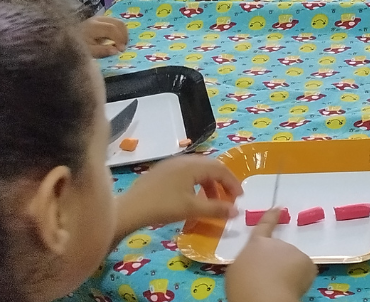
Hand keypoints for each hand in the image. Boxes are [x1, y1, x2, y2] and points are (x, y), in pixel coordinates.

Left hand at [81, 15, 128, 57]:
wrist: (68, 39)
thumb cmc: (78, 46)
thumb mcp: (88, 51)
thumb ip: (102, 51)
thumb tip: (116, 51)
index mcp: (93, 26)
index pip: (112, 29)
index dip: (120, 38)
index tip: (121, 50)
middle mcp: (98, 19)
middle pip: (118, 23)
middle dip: (124, 36)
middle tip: (123, 47)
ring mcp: (100, 18)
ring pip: (118, 22)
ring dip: (123, 33)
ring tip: (121, 44)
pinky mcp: (102, 19)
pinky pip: (115, 22)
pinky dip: (119, 31)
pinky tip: (117, 40)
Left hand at [117, 155, 241, 233]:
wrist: (130, 209)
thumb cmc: (163, 207)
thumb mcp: (192, 209)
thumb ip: (216, 209)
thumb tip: (237, 211)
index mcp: (194, 165)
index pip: (221, 169)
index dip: (233, 183)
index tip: (239, 198)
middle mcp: (185, 159)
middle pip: (211, 166)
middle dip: (222, 182)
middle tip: (229, 198)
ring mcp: (172, 163)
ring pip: (199, 169)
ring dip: (209, 184)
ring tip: (211, 201)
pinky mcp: (163, 170)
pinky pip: (187, 172)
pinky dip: (197, 183)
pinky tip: (193, 197)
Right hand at [226, 208, 317, 301]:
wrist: (265, 298)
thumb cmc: (245, 286)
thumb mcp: (238, 270)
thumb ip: (249, 261)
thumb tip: (257, 264)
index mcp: (256, 244)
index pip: (264, 226)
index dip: (271, 217)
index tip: (278, 208)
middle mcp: (277, 244)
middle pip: (279, 251)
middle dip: (277, 263)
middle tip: (270, 279)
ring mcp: (293, 251)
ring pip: (292, 263)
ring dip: (288, 272)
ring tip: (279, 287)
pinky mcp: (307, 263)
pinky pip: (304, 272)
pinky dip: (300, 281)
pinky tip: (291, 289)